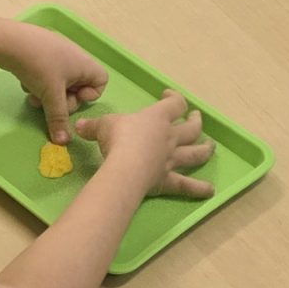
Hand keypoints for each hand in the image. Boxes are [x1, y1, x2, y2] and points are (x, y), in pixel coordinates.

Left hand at [0, 27, 107, 143]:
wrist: (9, 41)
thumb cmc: (39, 66)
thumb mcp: (50, 95)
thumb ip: (58, 119)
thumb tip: (62, 142)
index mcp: (84, 64)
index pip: (101, 82)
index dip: (90, 95)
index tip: (73, 98)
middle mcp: (74, 58)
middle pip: (77, 87)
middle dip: (62, 99)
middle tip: (49, 102)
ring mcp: (56, 54)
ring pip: (58, 84)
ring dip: (46, 95)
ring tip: (33, 96)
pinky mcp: (40, 54)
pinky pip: (45, 75)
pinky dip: (37, 83)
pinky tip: (25, 83)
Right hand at [74, 91, 214, 200]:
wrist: (125, 167)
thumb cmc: (117, 139)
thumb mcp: (102, 126)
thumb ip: (92, 126)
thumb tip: (78, 126)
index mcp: (157, 118)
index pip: (175, 104)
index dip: (174, 98)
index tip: (168, 96)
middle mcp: (170, 137)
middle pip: (191, 128)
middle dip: (195, 121)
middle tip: (196, 117)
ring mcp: (172, 159)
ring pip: (196, 153)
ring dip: (205, 149)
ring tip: (210, 146)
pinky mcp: (169, 179)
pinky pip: (187, 184)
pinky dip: (199, 188)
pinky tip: (209, 191)